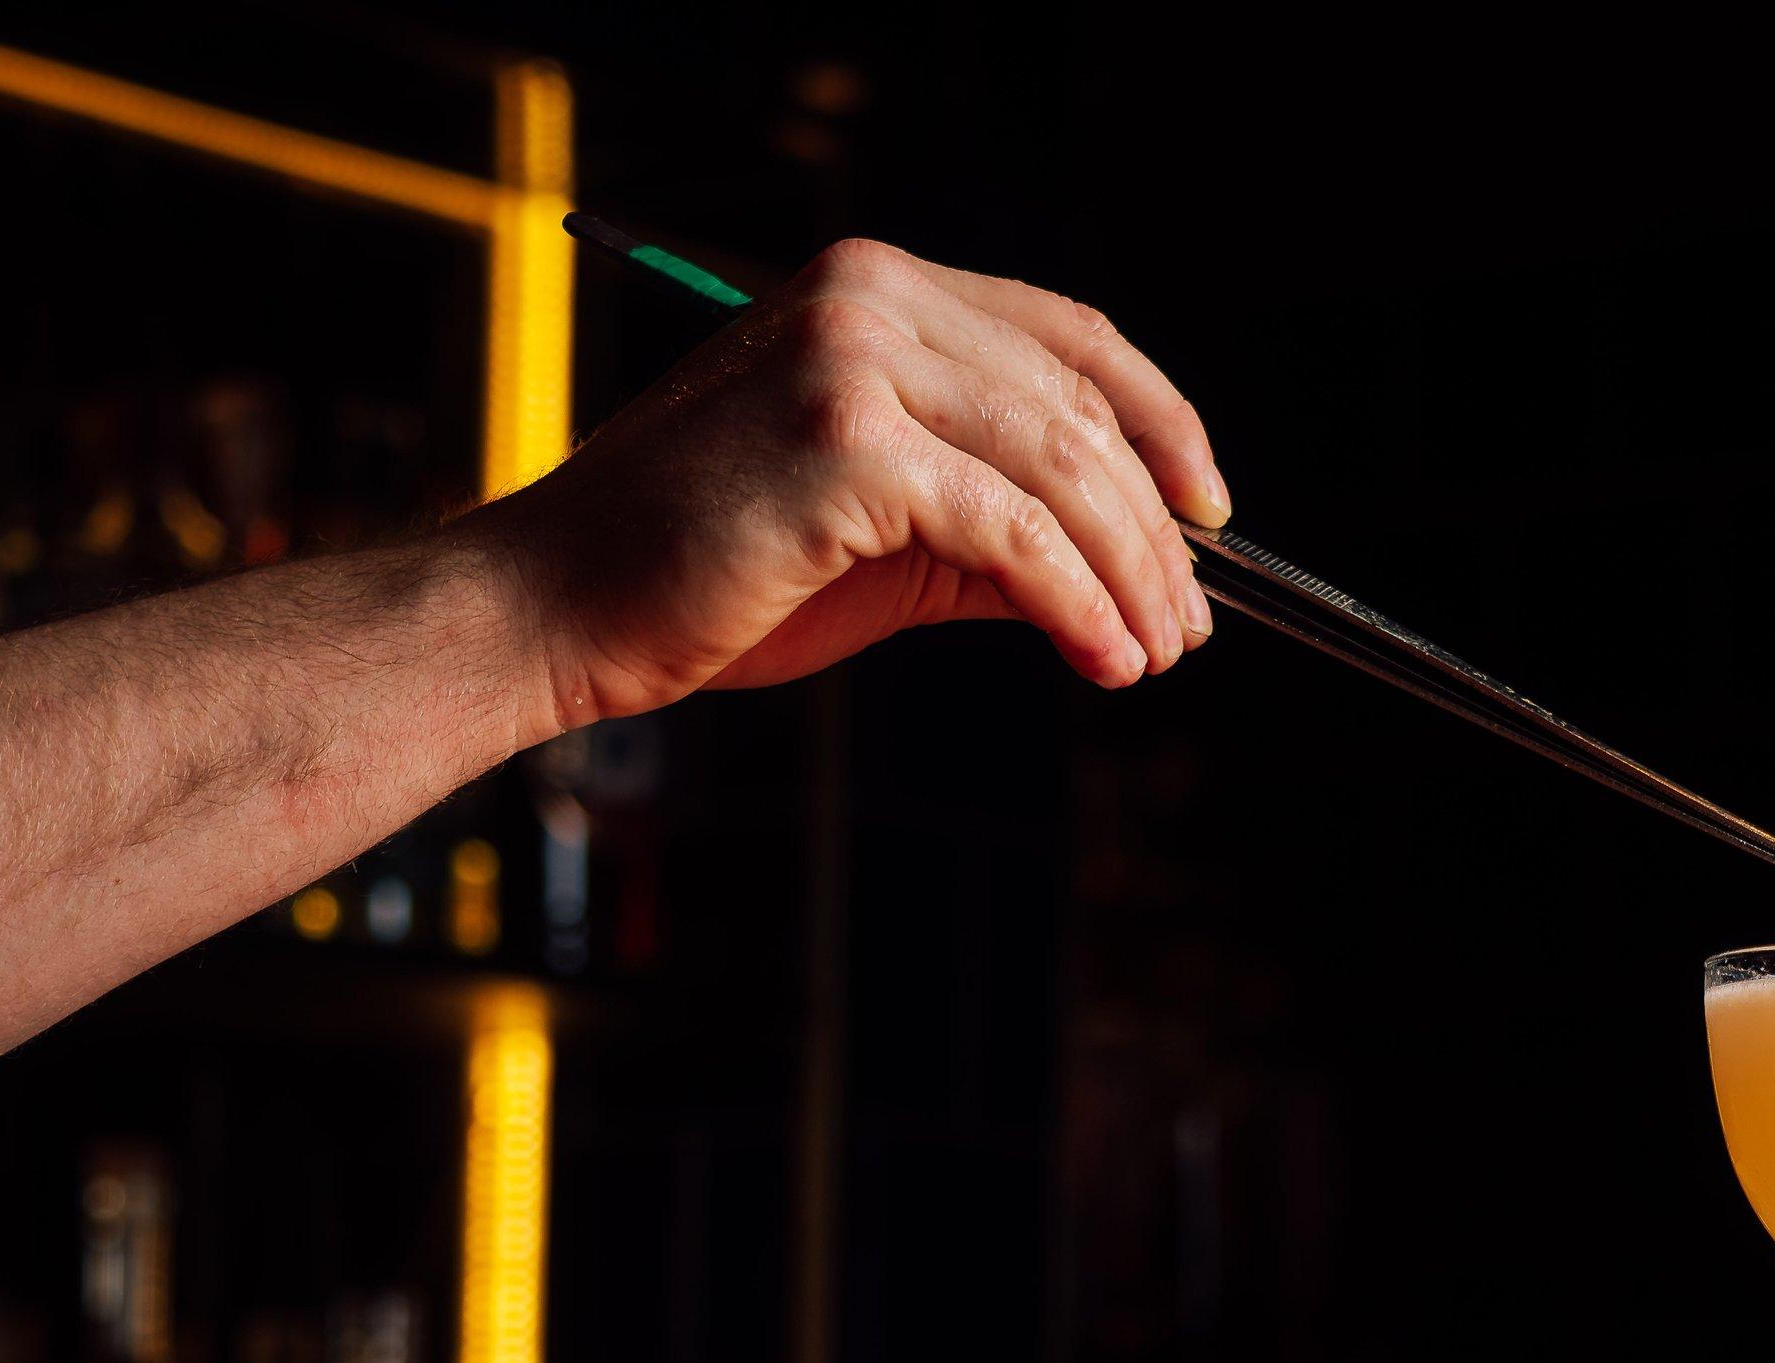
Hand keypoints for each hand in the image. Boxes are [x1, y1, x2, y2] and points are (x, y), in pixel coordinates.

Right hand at [479, 238, 1230, 729]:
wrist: (563, 608)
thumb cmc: (712, 574)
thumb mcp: (884, 533)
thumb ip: (998, 524)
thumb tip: (1132, 570)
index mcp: (876, 288)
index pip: (1068, 338)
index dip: (1161, 424)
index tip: (1211, 515)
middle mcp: (869, 295)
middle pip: (1079, 409)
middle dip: (1156, 531)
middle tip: (1191, 625)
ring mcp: (855, 361)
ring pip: (1062, 468)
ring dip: (1133, 575)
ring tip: (1157, 655)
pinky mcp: (848, 447)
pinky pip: (1014, 531)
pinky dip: (1080, 604)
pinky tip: (1106, 661)